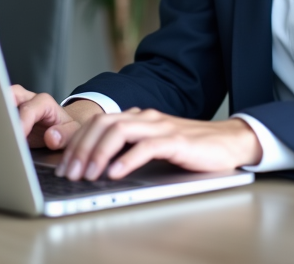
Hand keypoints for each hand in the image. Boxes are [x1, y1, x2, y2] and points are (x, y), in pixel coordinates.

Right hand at [10, 85, 101, 148]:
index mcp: (44, 102)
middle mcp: (28, 100)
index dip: (22, 124)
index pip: (29, 110)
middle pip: (10, 95)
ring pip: (0, 101)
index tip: (17, 138)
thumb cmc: (66, 129)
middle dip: (2, 108)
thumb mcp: (73, 132)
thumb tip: (51, 137)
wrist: (63, 128)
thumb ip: (64, 135)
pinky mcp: (9, 115)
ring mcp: (16, 106)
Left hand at [55, 108, 262, 180]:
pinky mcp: (178, 142)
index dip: (77, 142)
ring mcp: (162, 127)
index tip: (64, 165)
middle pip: (103, 124)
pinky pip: (147, 147)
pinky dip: (128, 159)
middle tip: (69, 173)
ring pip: (120, 131)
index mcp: (138, 118)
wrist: (229, 142)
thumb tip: (96, 165)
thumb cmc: (191, 149)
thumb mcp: (154, 146)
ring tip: (88, 175)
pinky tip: (116, 173)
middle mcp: (146, 118)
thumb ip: (130, 148)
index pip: (98, 123)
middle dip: (81, 148)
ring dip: (99, 153)